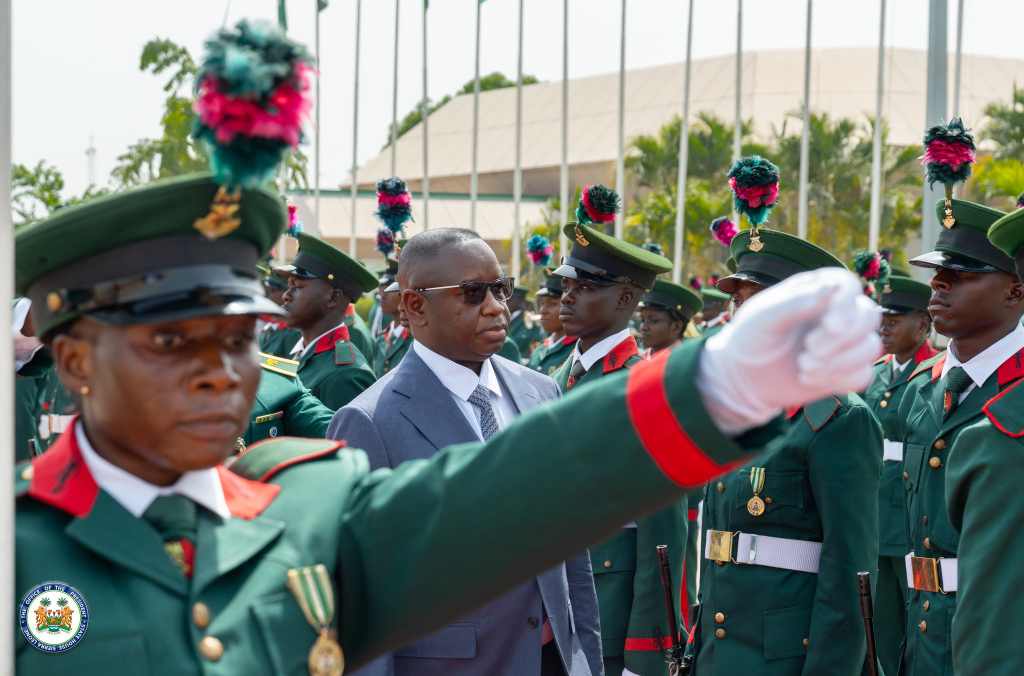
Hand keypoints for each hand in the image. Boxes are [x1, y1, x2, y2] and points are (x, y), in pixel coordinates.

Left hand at [698, 268, 880, 433]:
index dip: (847, 305)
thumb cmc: (750, 338)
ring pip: (871, 347)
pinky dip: (839, 380)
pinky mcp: (844, 371)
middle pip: (869, 315)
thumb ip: (796, 301)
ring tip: (803, 367)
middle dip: (843, 338)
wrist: (742, 378)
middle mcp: (836, 313)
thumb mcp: (764, 317)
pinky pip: (863, 374)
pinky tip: (808, 379)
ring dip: (840, 362)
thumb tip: (832, 286)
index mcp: (816, 291)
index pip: (849, 285)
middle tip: (809, 349)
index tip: (830, 326)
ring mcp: (843, 343)